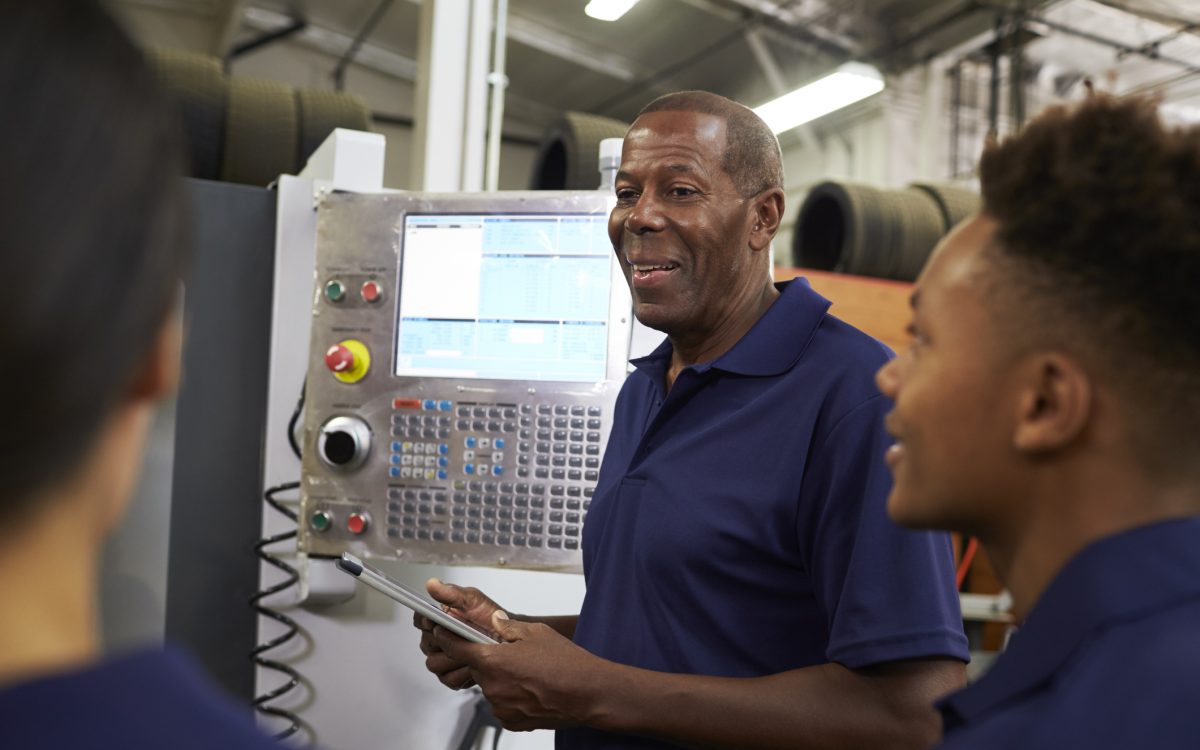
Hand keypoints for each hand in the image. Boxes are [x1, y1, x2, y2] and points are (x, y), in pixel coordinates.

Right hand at [412, 579, 503, 690]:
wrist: (507, 637)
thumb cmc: (489, 616)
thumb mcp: (473, 599)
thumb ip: (452, 593)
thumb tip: (432, 584)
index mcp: (437, 618)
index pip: (419, 619)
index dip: (425, 621)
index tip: (436, 621)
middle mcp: (435, 639)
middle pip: (426, 644)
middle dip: (445, 641)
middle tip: (462, 636)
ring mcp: (441, 658)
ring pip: (435, 663)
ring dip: (454, 658)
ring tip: (472, 651)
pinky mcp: (450, 675)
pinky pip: (448, 678)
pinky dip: (462, 673)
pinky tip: (474, 664)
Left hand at [433, 611, 607, 731]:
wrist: (588, 694)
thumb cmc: (566, 663)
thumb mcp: (536, 632)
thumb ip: (508, 627)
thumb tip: (494, 622)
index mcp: (493, 661)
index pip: (456, 648)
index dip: (448, 638)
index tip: (444, 632)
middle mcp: (492, 687)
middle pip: (477, 668)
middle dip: (488, 659)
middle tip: (511, 654)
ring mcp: (500, 707)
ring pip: (490, 687)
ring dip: (501, 679)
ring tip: (528, 673)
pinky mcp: (511, 722)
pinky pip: (502, 704)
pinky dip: (511, 696)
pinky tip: (531, 688)